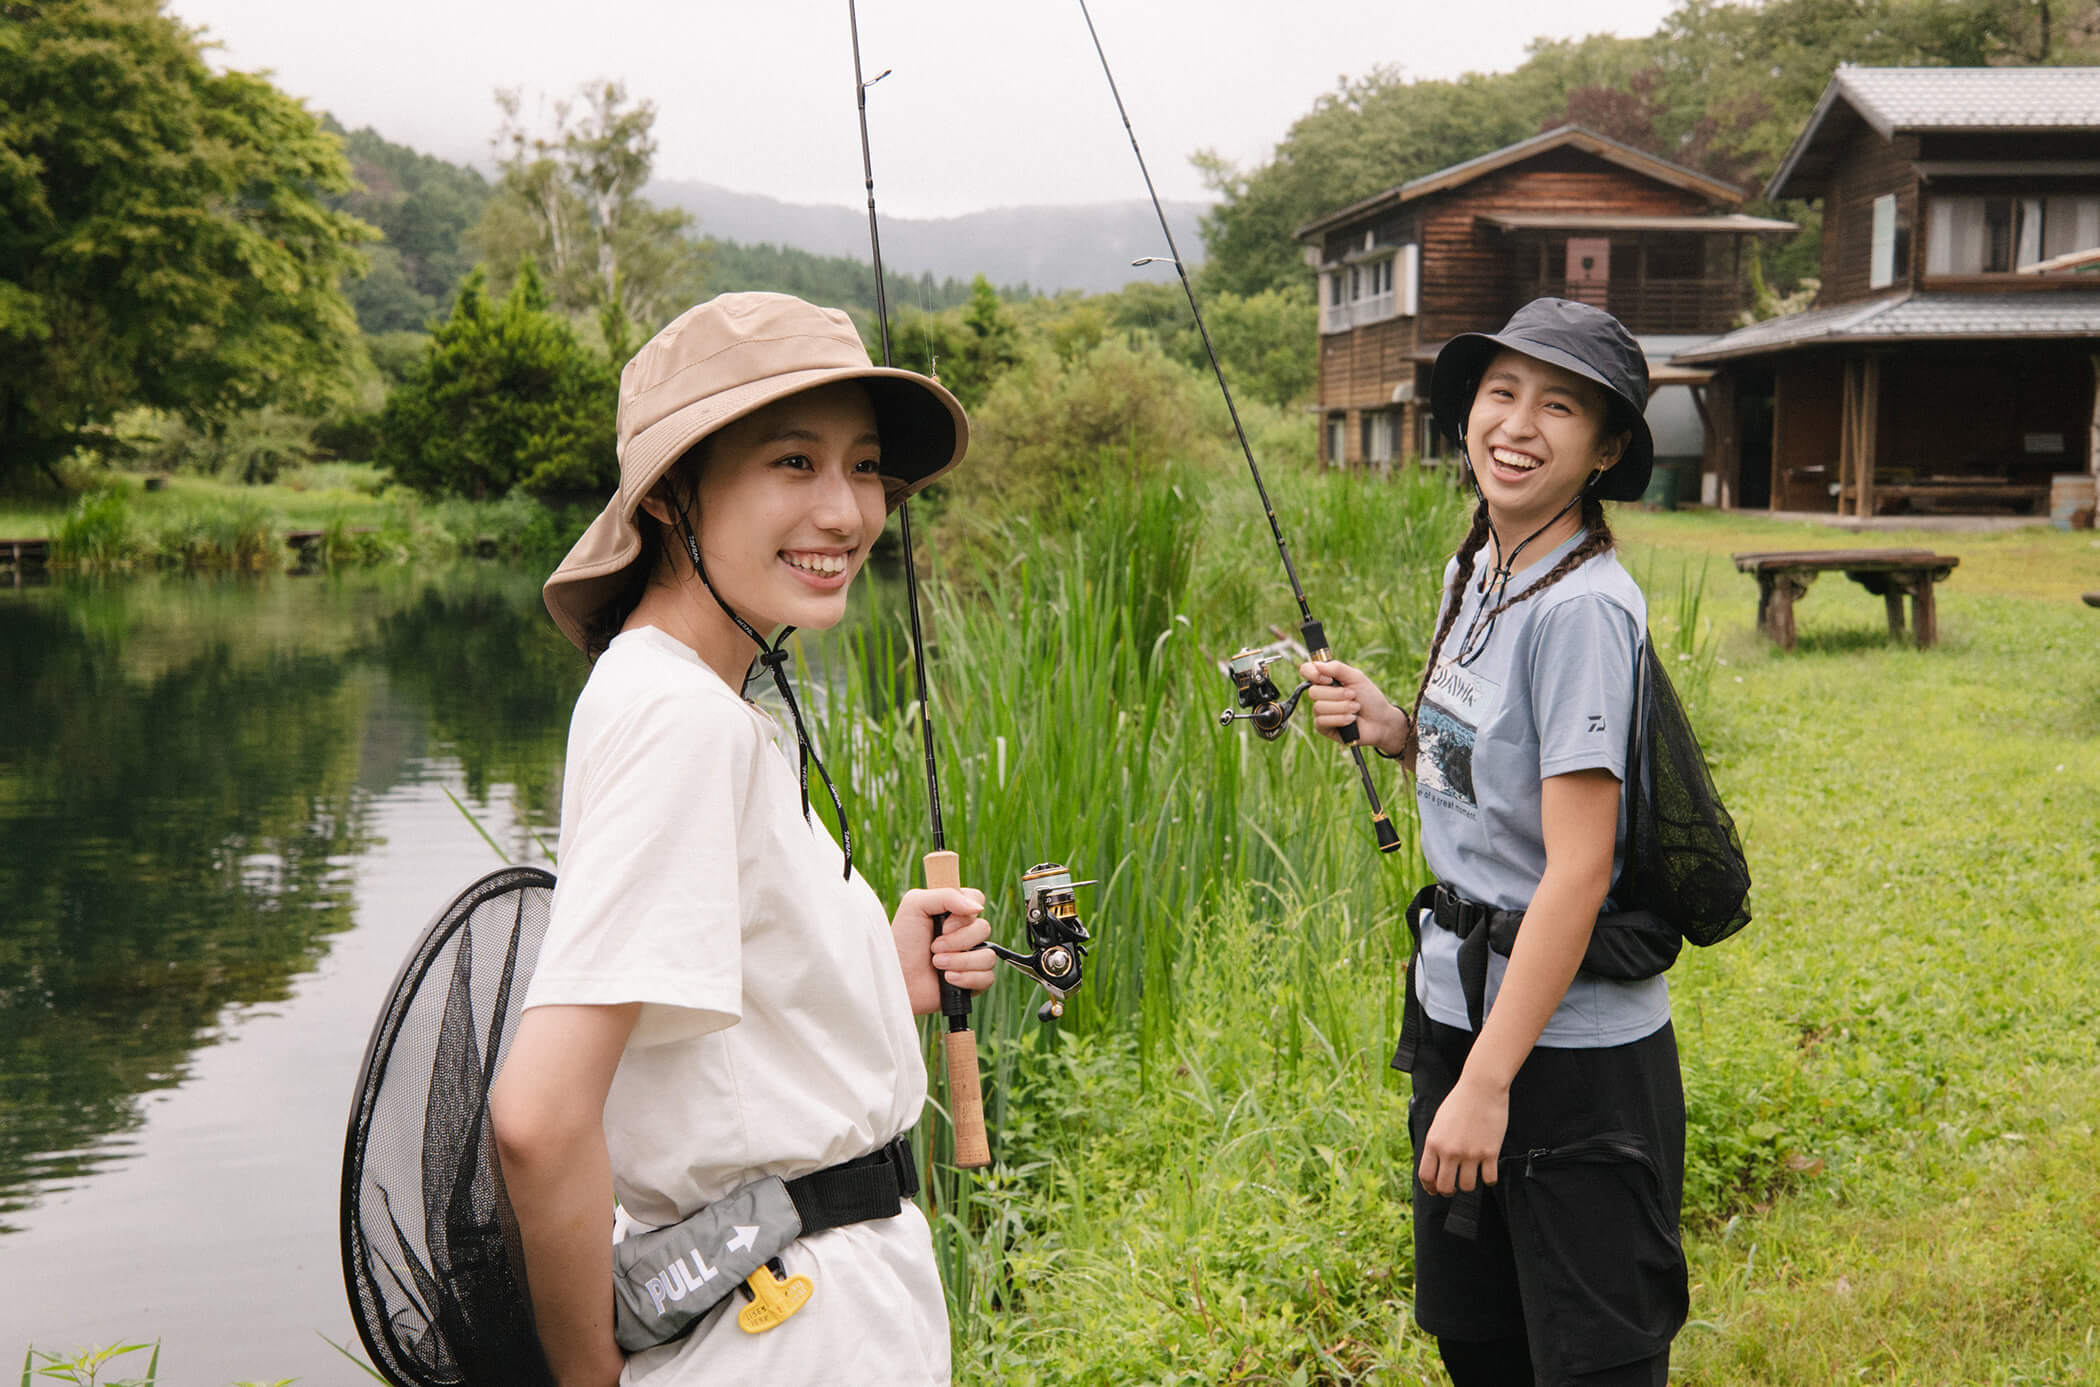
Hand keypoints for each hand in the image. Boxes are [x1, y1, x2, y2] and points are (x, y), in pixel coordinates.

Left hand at [892, 886, 995, 1015]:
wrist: (896, 979)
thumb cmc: (902, 942)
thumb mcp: (916, 905)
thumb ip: (947, 895)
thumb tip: (978, 907)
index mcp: (953, 913)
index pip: (977, 900)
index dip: (964, 913)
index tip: (944, 923)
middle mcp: (965, 934)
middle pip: (984, 929)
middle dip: (956, 941)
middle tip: (934, 947)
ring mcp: (971, 958)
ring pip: (987, 955)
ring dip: (959, 961)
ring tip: (937, 964)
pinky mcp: (974, 981)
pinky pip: (987, 977)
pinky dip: (965, 978)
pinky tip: (947, 979)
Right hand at [1298, 659, 1409, 756]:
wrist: (1381, 720)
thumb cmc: (1370, 698)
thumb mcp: (1356, 677)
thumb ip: (1337, 668)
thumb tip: (1317, 664)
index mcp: (1326, 680)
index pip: (1306, 671)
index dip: (1313, 674)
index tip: (1329, 679)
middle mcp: (1321, 695)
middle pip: (1313, 691)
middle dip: (1337, 694)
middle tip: (1353, 695)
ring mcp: (1320, 712)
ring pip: (1319, 707)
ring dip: (1342, 707)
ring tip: (1356, 708)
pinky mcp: (1323, 727)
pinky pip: (1322, 721)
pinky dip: (1340, 719)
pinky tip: (1351, 719)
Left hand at [1418, 1073, 1509, 1196]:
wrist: (1481, 1088)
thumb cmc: (1460, 1102)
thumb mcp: (1439, 1122)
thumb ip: (1436, 1144)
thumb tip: (1435, 1164)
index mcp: (1434, 1143)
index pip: (1426, 1176)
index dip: (1429, 1187)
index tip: (1434, 1189)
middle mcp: (1450, 1151)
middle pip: (1445, 1187)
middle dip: (1448, 1191)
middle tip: (1453, 1187)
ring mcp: (1471, 1153)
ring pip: (1467, 1187)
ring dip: (1468, 1185)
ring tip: (1470, 1176)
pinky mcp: (1490, 1152)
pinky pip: (1489, 1179)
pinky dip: (1489, 1179)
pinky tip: (1487, 1172)